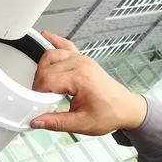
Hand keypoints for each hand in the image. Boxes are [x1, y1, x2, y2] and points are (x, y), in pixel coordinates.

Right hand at [31, 32, 147, 134]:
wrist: (126, 108)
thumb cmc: (110, 113)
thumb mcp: (82, 124)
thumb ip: (56, 122)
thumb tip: (36, 121)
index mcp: (81, 78)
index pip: (47, 80)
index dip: (38, 94)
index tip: (37, 106)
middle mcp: (81, 64)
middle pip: (46, 68)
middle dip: (38, 85)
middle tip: (41, 100)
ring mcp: (82, 59)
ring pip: (50, 55)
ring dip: (42, 69)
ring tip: (44, 86)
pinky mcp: (83, 59)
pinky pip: (65, 45)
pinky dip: (54, 41)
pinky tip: (45, 37)